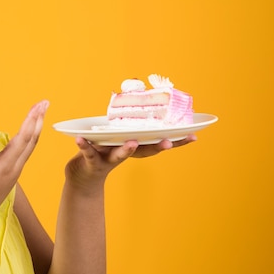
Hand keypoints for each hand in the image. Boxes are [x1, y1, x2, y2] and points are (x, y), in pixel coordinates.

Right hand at [0, 100, 48, 225]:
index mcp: (5, 167)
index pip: (22, 139)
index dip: (31, 120)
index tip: (39, 106)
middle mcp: (14, 169)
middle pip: (31, 141)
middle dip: (38, 120)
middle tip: (45, 102)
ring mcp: (14, 173)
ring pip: (29, 147)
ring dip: (35, 128)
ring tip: (39, 113)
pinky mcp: (11, 176)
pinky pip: (24, 153)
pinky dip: (29, 139)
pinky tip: (29, 133)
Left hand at [65, 135, 196, 191]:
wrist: (83, 176)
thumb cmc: (103, 152)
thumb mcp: (119, 138)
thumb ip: (131, 125)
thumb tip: (144, 97)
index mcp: (133, 147)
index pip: (157, 144)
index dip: (176, 141)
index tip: (194, 135)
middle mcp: (124, 154)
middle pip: (143, 151)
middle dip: (157, 146)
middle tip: (169, 142)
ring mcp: (108, 160)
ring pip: (118, 155)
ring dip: (125, 149)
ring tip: (132, 142)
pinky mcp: (90, 161)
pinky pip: (87, 152)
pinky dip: (83, 146)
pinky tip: (80, 139)